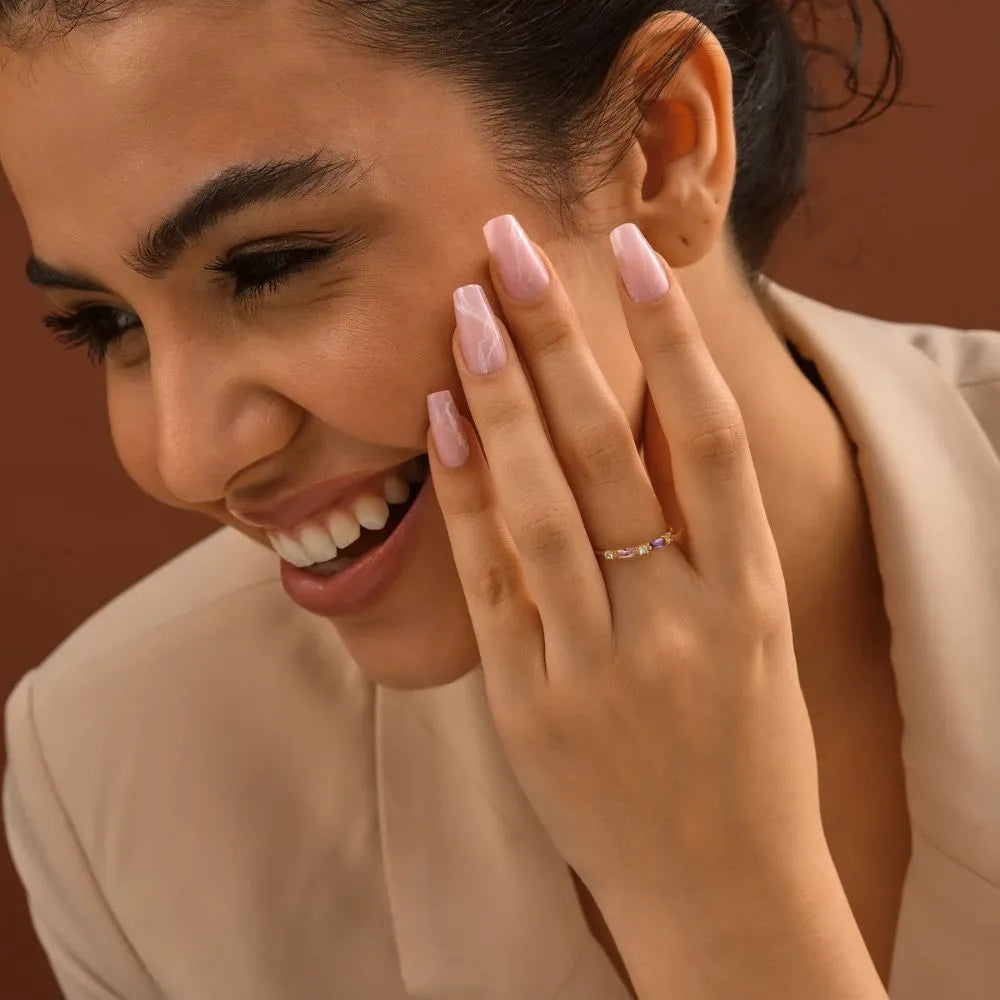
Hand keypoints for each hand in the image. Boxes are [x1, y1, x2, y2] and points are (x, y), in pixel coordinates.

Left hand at [426, 214, 829, 906]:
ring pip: (539, 506)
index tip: (630, 253)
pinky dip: (467, 494)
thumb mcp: (753, 636)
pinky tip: (444, 417)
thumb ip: (704, 536)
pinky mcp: (529, 704)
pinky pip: (492, 580)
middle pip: (607, 452)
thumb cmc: (745, 752)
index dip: (670, 340)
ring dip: (500, 398)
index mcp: (748, 597)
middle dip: (557, 338)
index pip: (710, 440)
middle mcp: (676, 621)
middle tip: (509, 244)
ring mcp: (598, 665)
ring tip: (467, 308)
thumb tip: (645, 416)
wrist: (721, 892)